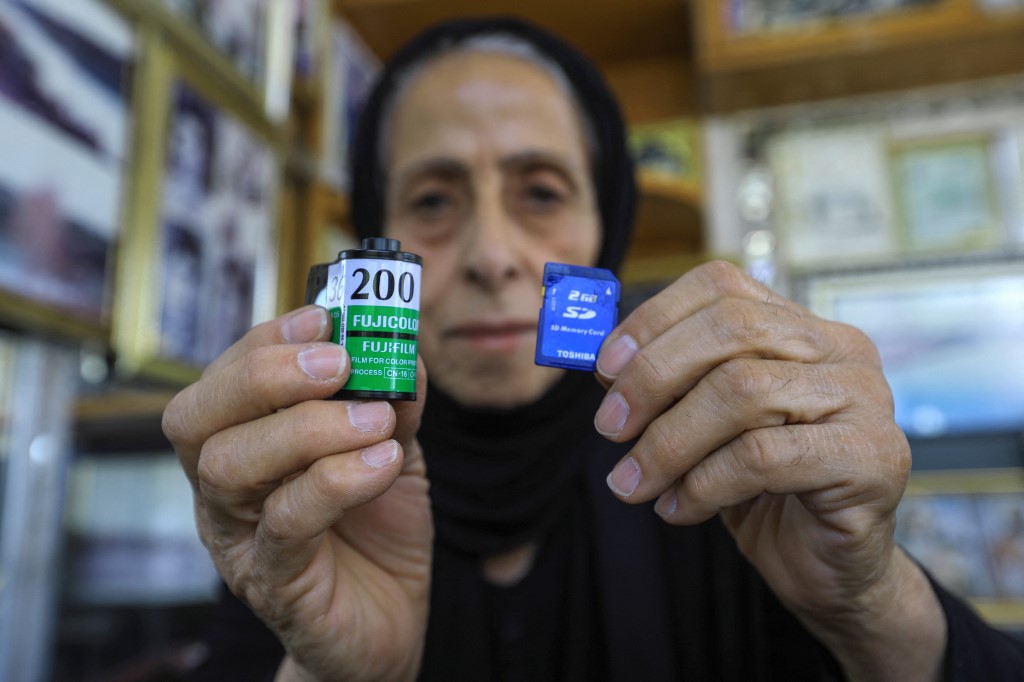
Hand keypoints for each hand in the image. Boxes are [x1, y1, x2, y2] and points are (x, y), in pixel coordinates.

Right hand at [163, 306, 431, 681]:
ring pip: (229, 465)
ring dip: (308, 428)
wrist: (389, 619)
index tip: (324, 319)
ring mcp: (238, 536)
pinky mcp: (273, 582)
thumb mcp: (393, 446)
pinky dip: (337, 480)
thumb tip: (403, 346)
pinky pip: (285, 523)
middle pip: (197, 416)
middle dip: (267, 375)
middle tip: (337, 365)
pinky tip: (382, 461)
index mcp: (245, 440)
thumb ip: (393, 398)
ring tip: (375, 421)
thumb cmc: (380, 528)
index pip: (224, 377)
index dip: (267, 339)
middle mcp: (224, 486)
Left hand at [594, 262, 943, 678]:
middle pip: (731, 330)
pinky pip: (762, 457)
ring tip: (632, 483)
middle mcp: (842, 349)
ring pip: (742, 392)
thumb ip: (669, 384)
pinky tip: (678, 509)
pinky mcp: (873, 458)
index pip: (722, 286)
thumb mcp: (705, 424)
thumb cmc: (760, 488)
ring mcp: (866, 399)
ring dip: (668, 443)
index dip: (654, 318)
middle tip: (608, 428)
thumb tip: (602, 361)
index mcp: (801, 326)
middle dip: (653, 378)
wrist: (825, 566)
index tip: (604, 368)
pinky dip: (703, 484)